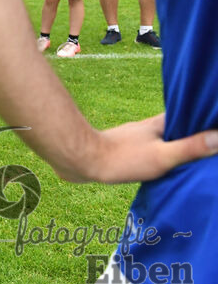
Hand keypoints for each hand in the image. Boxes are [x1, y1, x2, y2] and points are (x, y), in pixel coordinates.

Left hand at [78, 113, 217, 183]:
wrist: (80, 160)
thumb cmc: (121, 158)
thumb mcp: (162, 156)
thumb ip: (190, 148)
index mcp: (159, 125)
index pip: (187, 116)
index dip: (203, 119)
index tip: (213, 122)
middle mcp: (147, 128)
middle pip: (176, 128)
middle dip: (192, 134)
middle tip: (208, 145)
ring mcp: (134, 139)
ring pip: (161, 140)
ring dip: (175, 146)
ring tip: (191, 158)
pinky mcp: (123, 151)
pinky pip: (149, 151)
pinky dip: (159, 156)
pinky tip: (162, 168)